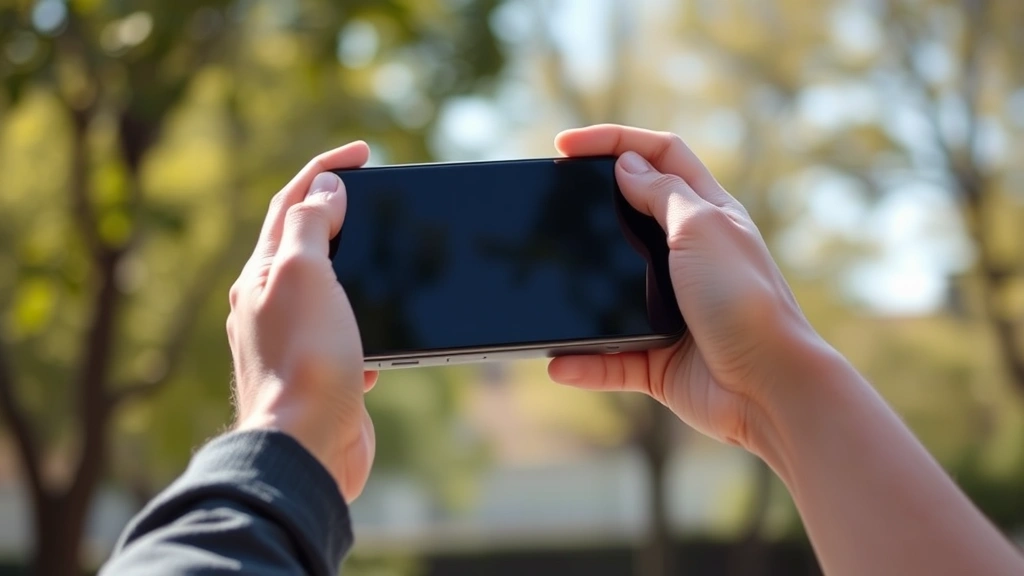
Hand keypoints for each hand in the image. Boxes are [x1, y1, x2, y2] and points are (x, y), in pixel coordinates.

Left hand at [227, 142, 378, 500]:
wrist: (306, 448)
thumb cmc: (304, 360)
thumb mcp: (305, 275)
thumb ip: (311, 225)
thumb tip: (324, 187)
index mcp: (262, 275)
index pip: (292, 203)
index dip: (326, 168)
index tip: (365, 151)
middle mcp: (271, 304)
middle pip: (306, 242)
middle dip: (342, 215)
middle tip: (377, 198)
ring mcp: (296, 340)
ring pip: (332, 289)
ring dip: (360, 271)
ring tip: (391, 264)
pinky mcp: (323, 372)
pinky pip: (348, 334)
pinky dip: (368, 325)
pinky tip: (383, 338)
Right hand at [548, 125, 825, 452]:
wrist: (770, 388)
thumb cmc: (746, 300)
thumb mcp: (702, 228)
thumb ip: (662, 194)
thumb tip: (626, 166)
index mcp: (707, 214)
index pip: (660, 156)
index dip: (615, 141)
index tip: (565, 145)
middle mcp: (688, 256)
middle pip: (628, 216)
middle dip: (586, 209)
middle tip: (546, 204)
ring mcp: (671, 309)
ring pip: (609, 291)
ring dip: (577, 294)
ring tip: (543, 290)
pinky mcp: (656, 358)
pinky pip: (608, 357)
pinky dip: (584, 362)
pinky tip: (560, 363)